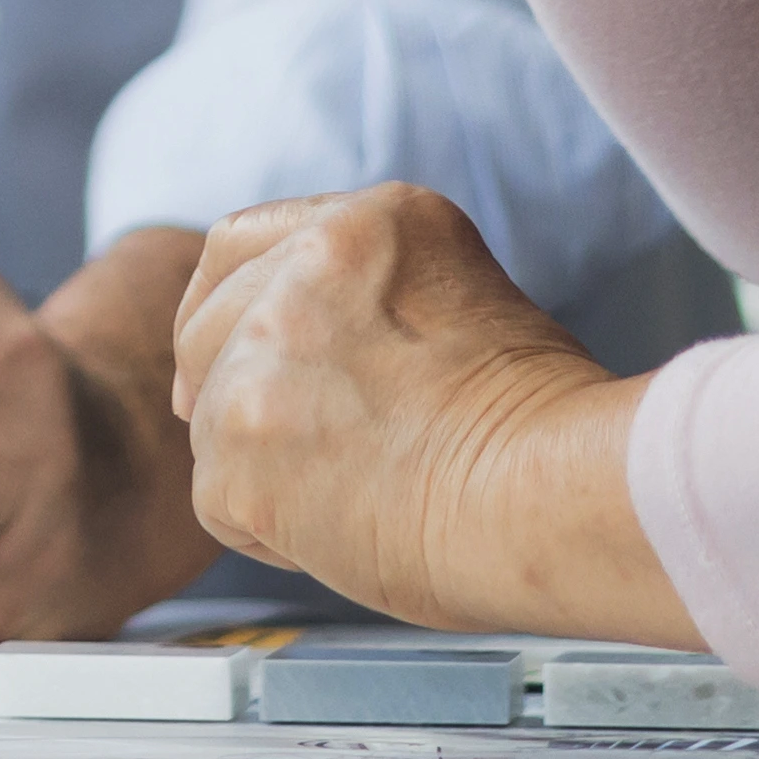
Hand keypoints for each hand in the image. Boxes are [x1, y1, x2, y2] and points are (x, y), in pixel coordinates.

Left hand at [170, 185, 690, 639]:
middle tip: (291, 449)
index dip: (230, 308)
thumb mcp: (464, 295)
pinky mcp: (241, 448)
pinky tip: (343, 535)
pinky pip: (221, 501)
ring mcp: (262, 357)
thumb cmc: (545, 429)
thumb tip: (324, 350)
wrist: (551, 499)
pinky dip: (268, 532)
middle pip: (207, 331)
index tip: (232, 353)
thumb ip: (373, 297)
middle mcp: (302, 271)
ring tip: (353, 498)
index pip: (239, 245)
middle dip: (232, 391)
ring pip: (212, 420)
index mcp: (369, 224)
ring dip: (263, 467)